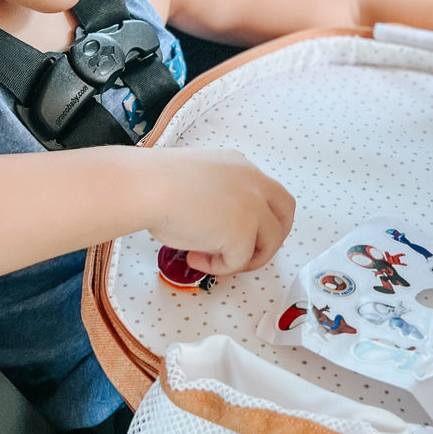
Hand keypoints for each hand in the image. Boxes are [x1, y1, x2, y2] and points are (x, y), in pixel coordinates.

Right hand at [145, 148, 294, 275]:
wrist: (148, 188)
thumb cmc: (155, 183)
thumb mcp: (197, 182)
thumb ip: (216, 200)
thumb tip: (211, 229)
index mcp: (239, 166)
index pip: (266, 191)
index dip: (258, 215)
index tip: (235, 229)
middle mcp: (253, 182)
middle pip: (285, 212)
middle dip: (271, 237)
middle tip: (245, 253)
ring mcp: (253, 208)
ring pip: (271, 242)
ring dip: (245, 257)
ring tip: (212, 259)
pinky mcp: (244, 233)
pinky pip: (239, 261)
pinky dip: (219, 267)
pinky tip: (193, 258)